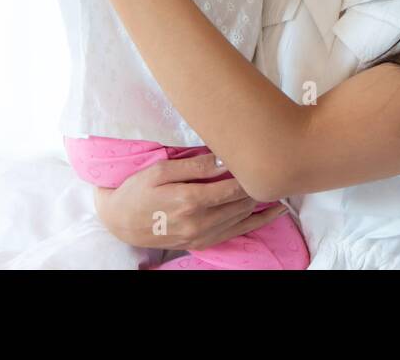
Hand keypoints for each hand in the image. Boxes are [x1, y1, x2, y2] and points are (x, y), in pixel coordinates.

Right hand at [93, 152, 288, 252]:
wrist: (119, 221)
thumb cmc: (136, 190)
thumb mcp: (160, 170)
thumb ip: (194, 165)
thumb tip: (224, 158)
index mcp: (190, 200)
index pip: (233, 186)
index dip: (250, 173)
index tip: (263, 157)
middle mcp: (199, 222)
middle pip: (241, 202)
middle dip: (258, 185)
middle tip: (274, 165)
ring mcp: (201, 235)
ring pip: (242, 218)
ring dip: (262, 202)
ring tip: (280, 182)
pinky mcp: (201, 242)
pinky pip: (236, 233)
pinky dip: (258, 223)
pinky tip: (275, 213)